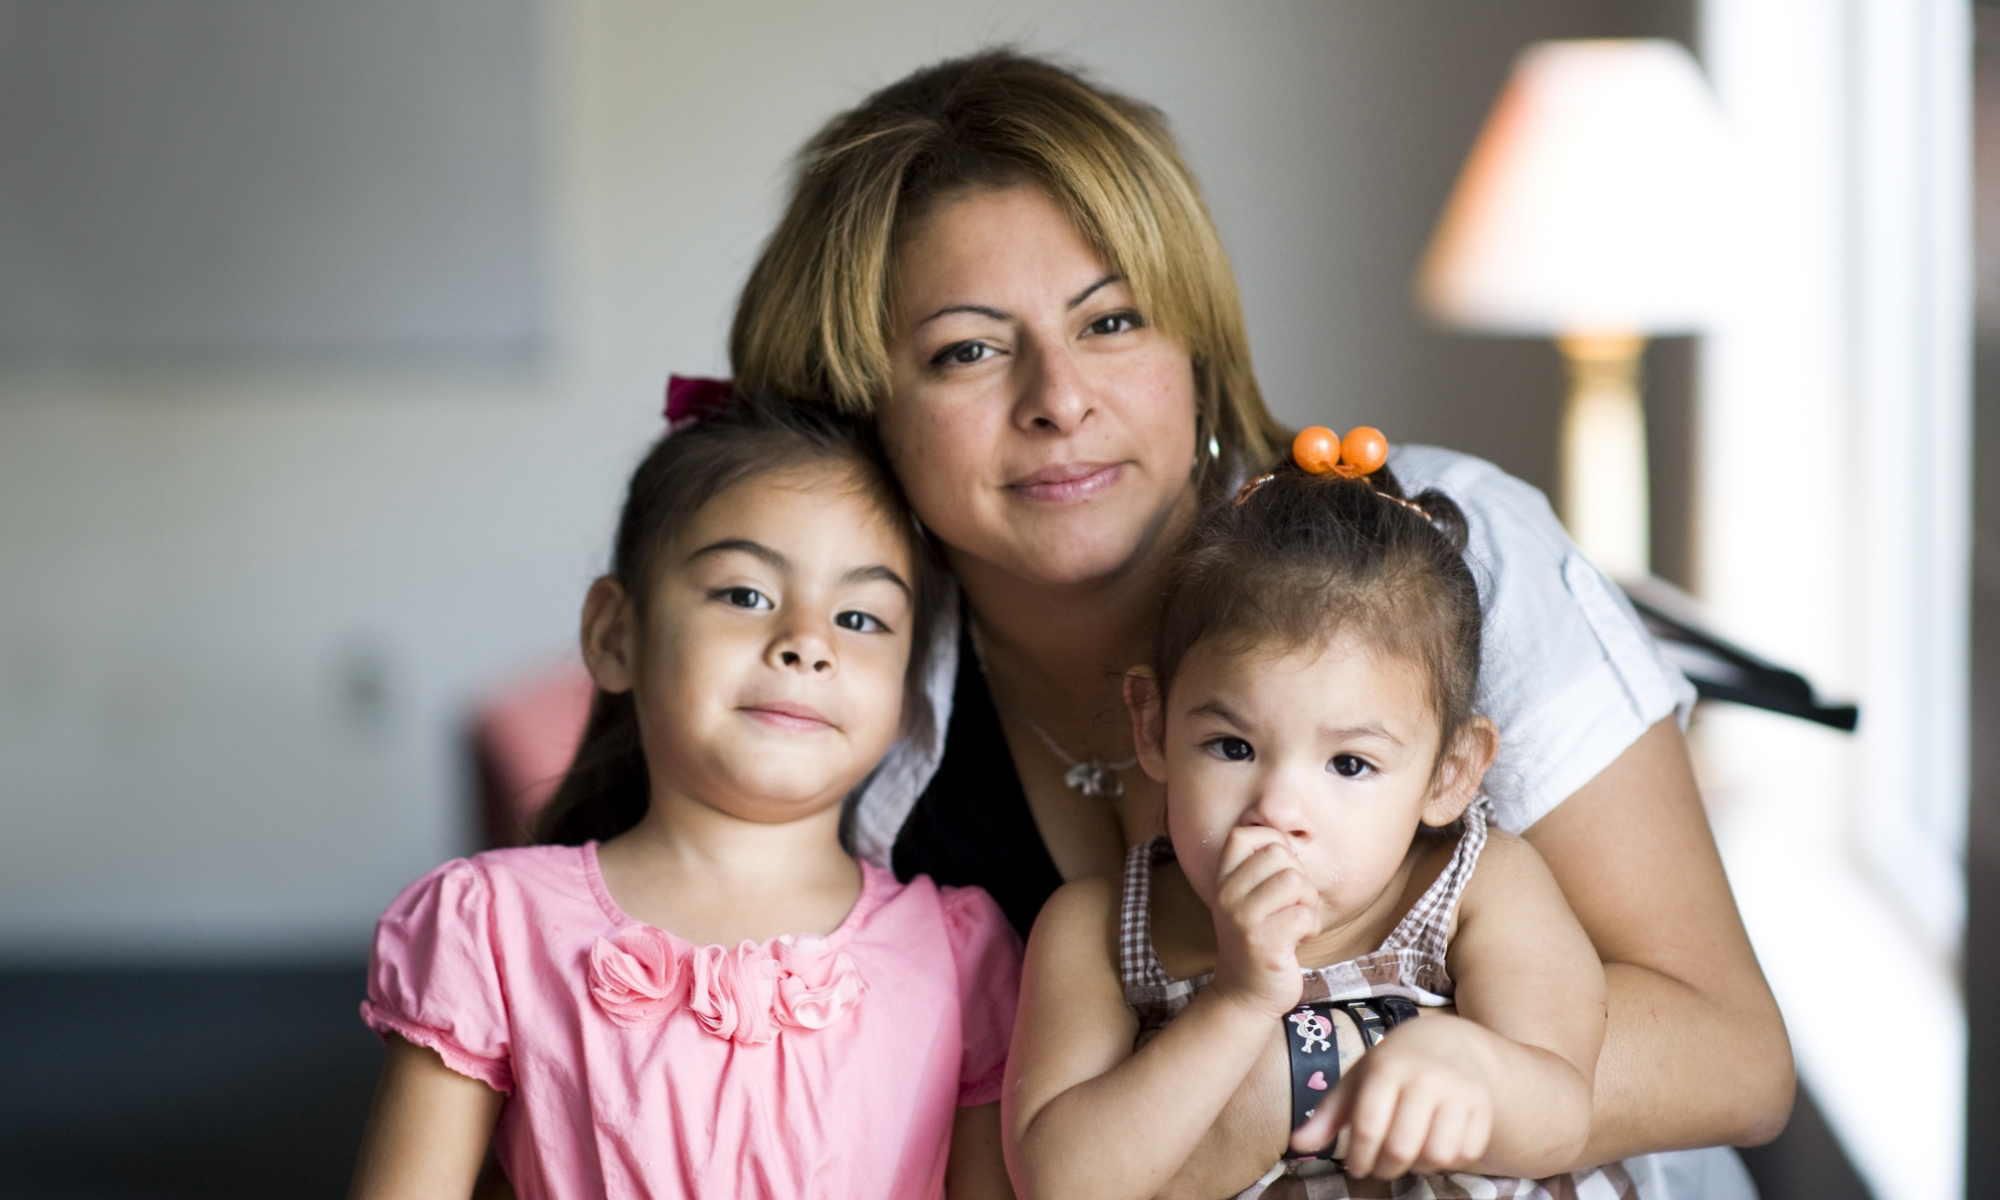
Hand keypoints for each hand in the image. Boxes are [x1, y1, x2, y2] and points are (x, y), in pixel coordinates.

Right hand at [1207, 826, 1319, 1018]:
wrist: (1245, 994)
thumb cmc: (1259, 941)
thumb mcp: (1248, 900)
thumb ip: (1262, 870)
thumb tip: (1292, 840)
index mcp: (1223, 880)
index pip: (1244, 835)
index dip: (1273, 843)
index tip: (1281, 872)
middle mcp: (1227, 895)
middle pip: (1279, 854)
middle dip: (1300, 878)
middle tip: (1294, 905)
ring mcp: (1242, 918)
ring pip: (1295, 881)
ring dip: (1308, 903)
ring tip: (1298, 921)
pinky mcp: (1263, 942)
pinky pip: (1304, 915)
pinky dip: (1311, 928)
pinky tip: (1299, 940)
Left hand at [1290, 1017, 1494, 1178]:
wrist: (1448, 1044)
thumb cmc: (1392, 1068)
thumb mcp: (1357, 1081)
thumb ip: (1328, 1115)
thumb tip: (1298, 1145)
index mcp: (1387, 1067)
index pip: (1368, 1125)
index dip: (1358, 1156)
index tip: (1355, 1166)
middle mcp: (1426, 1076)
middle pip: (1402, 1147)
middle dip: (1384, 1168)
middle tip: (1379, 1167)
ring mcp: (1459, 1091)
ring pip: (1437, 1155)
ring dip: (1418, 1167)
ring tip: (1406, 1156)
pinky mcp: (1483, 1106)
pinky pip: (1466, 1153)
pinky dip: (1448, 1162)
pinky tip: (1432, 1147)